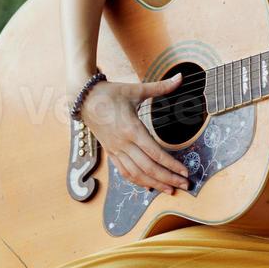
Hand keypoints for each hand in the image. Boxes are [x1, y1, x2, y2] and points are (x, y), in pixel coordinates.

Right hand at [78, 72, 190, 195]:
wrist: (83, 98)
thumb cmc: (111, 93)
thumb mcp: (137, 89)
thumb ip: (161, 87)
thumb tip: (181, 77)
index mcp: (132, 129)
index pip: (155, 152)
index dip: (171, 165)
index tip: (185, 171)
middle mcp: (123, 143)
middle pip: (148, 168)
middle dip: (167, 178)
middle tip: (184, 185)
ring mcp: (115, 150)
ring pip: (136, 174)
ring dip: (154, 184)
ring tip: (170, 190)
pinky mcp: (110, 152)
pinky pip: (124, 171)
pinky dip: (137, 181)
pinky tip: (149, 185)